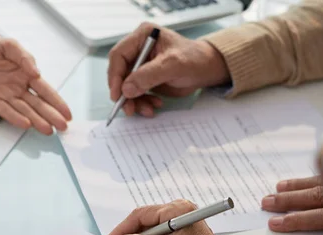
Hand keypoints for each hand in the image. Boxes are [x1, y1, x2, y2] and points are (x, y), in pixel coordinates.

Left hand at [0, 33, 71, 134]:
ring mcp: (6, 96)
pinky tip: (26, 124)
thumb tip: (36, 73)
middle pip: (38, 104)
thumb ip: (24, 57)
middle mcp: (19, 88)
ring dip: (37, 120)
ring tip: (48, 130)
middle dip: (51, 115)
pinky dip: (15, 117)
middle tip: (62, 127)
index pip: (46, 91)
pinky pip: (5, 111)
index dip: (57, 103)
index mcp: (27, 75)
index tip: (68, 114)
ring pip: (25, 111)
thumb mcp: (9, 45)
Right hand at [107, 23, 229, 117]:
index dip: (115, 76)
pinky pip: (136, 93)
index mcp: (142, 36)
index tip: (117, 95)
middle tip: (129, 109)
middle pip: (120, 73)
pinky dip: (142, 102)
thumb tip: (126, 89)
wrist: (207, 70)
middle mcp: (138, 49)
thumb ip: (148, 76)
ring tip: (148, 110)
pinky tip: (154, 105)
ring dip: (134, 101)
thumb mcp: (173, 65)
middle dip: (124, 93)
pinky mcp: (145, 78)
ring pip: (126, 86)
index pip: (119, 55)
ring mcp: (141, 64)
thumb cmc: (195, 59)